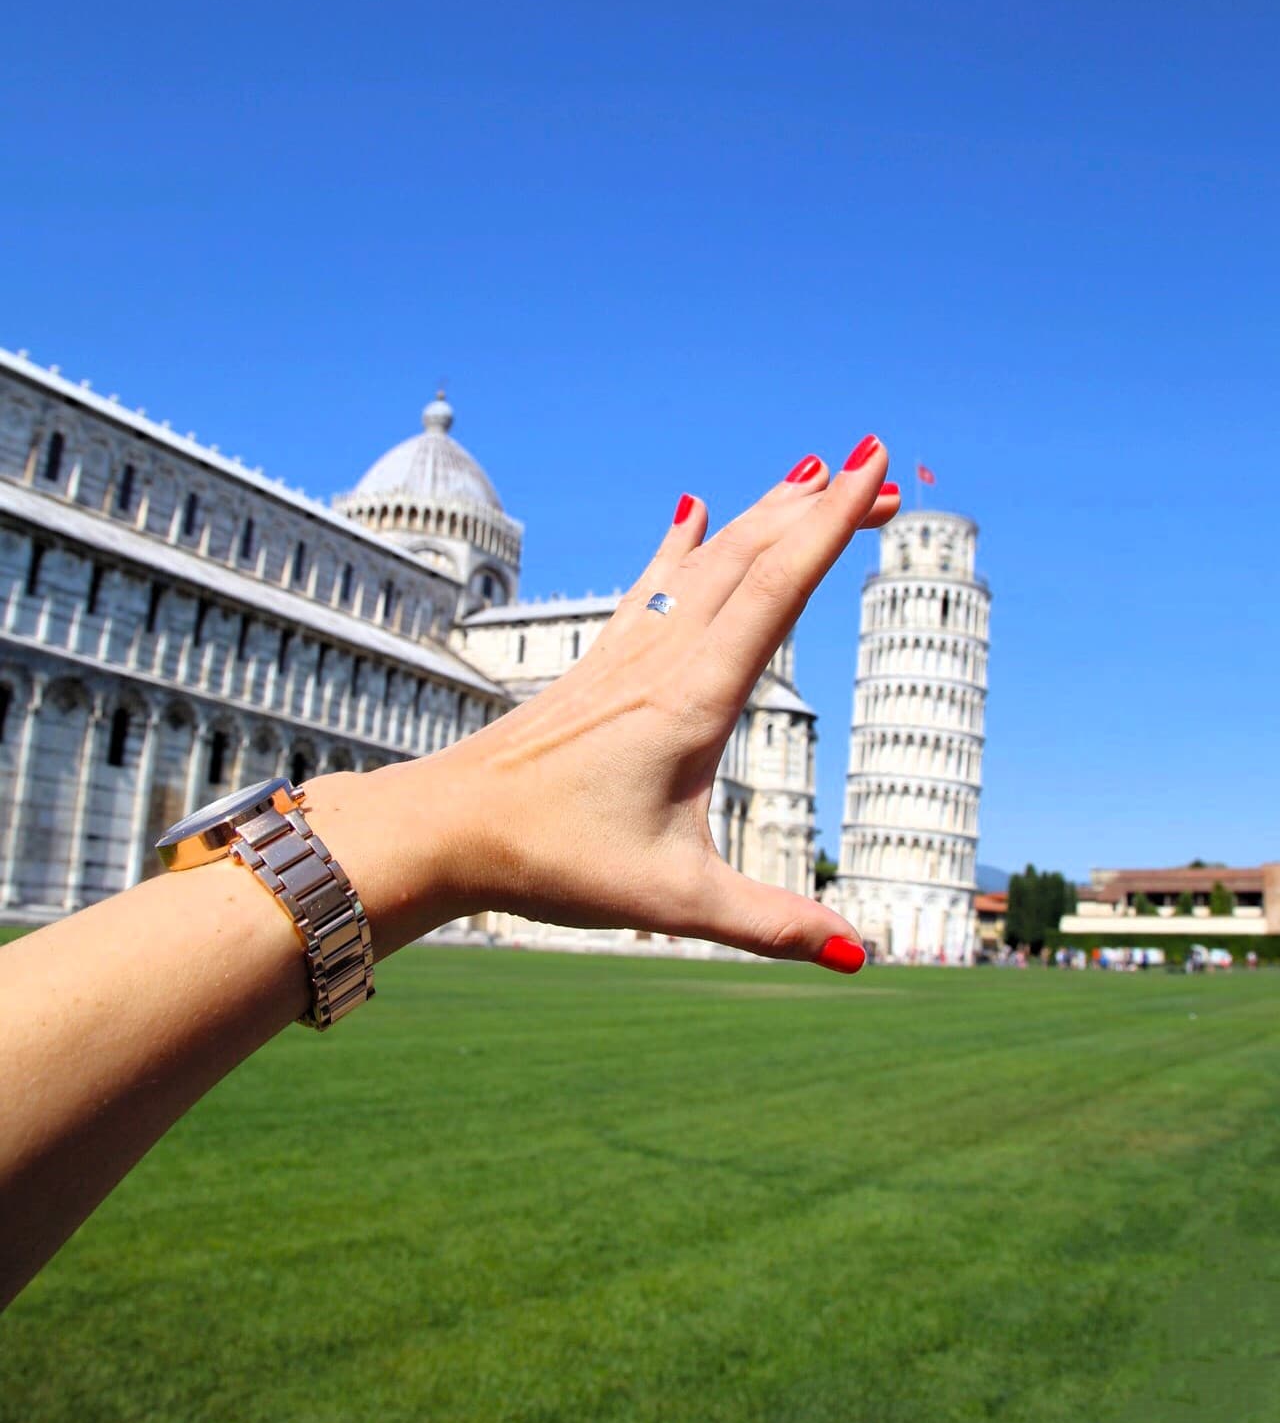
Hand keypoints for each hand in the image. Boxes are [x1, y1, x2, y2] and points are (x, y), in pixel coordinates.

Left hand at [430, 437, 898, 969]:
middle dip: (819, 510)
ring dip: (763, 515)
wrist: (446, 827)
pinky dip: (684, 545)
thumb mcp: (674, 899)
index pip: (776, 591)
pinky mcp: (599, 665)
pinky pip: (653, 584)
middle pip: (750, 557)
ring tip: (811, 474)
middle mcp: (661, 660)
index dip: (831, 526)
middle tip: (880, 473)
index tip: (875, 467)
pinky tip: (690, 512)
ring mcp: (626, 655)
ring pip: (704, 561)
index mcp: (691, 702)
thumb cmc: (553, 860)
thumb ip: (771, 922)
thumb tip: (860, 956)